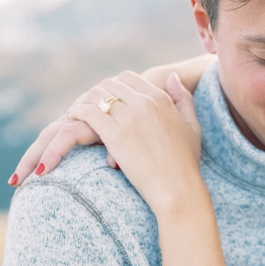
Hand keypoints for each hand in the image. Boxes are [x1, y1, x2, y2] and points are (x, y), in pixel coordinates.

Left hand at [64, 72, 203, 214]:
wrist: (177, 188)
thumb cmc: (185, 163)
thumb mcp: (192, 126)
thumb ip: (183, 99)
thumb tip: (171, 77)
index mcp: (161, 98)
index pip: (128, 78)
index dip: (112, 86)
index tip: (103, 97)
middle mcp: (145, 102)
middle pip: (109, 84)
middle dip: (95, 92)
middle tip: (85, 104)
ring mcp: (130, 117)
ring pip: (97, 96)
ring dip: (83, 101)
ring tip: (75, 112)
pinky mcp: (116, 134)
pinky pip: (89, 113)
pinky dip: (78, 112)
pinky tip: (72, 118)